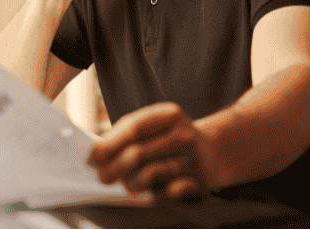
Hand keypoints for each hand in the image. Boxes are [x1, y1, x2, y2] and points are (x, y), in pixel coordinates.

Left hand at [86, 102, 215, 199]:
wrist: (217, 151)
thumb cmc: (173, 138)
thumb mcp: (157, 126)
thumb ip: (130, 134)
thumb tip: (97, 154)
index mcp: (169, 114)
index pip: (133, 128)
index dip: (109, 143)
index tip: (92, 155)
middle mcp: (183, 134)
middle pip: (137, 153)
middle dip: (113, 168)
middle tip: (101, 177)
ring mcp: (193, 158)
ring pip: (148, 174)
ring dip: (130, 183)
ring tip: (125, 183)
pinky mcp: (199, 181)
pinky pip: (166, 193)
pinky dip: (152, 194)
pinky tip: (148, 193)